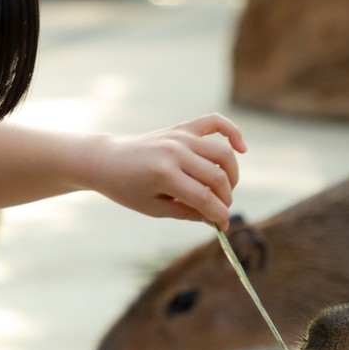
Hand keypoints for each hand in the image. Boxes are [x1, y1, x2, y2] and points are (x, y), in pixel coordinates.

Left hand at [90, 113, 246, 227]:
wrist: (107, 161)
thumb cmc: (127, 189)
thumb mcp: (154, 208)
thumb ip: (187, 212)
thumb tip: (216, 219)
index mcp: (164, 175)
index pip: (205, 198)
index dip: (219, 216)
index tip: (223, 227)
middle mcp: (174, 152)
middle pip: (218, 177)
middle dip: (225, 199)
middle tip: (219, 210)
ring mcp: (179, 137)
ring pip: (223, 154)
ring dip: (232, 175)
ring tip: (224, 190)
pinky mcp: (182, 128)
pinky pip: (215, 122)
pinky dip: (232, 132)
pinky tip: (241, 148)